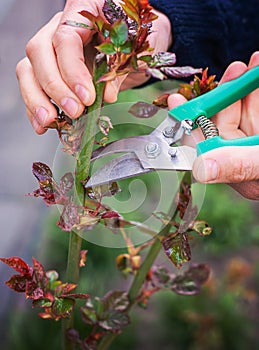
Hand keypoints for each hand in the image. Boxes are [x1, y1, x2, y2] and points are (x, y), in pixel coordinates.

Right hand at [16, 0, 171, 133]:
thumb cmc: (136, 34)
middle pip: (39, 53)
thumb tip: (106, 95)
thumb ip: (119, 68)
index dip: (72, 71)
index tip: (86, 96)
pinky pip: (33, 85)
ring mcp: (52, 48)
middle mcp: (59, 27)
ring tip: (50, 121)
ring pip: (29, 69)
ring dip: (37, 99)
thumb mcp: (136, 47)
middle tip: (74, 110)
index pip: (65, 39)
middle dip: (55, 88)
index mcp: (82, 11)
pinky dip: (35, 106)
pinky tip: (43, 123)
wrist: (136, 36)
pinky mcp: (50, 69)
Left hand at [168, 51, 258, 199]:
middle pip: (225, 122)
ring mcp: (256, 143)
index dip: (189, 125)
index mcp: (239, 171)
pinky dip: (257, 91)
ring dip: (246, 86)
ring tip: (255, 64)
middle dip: (228, 94)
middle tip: (237, 68)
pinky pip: (257, 109)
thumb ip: (237, 163)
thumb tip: (199, 170)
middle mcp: (244, 157)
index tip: (175, 102)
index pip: (205, 146)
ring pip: (242, 111)